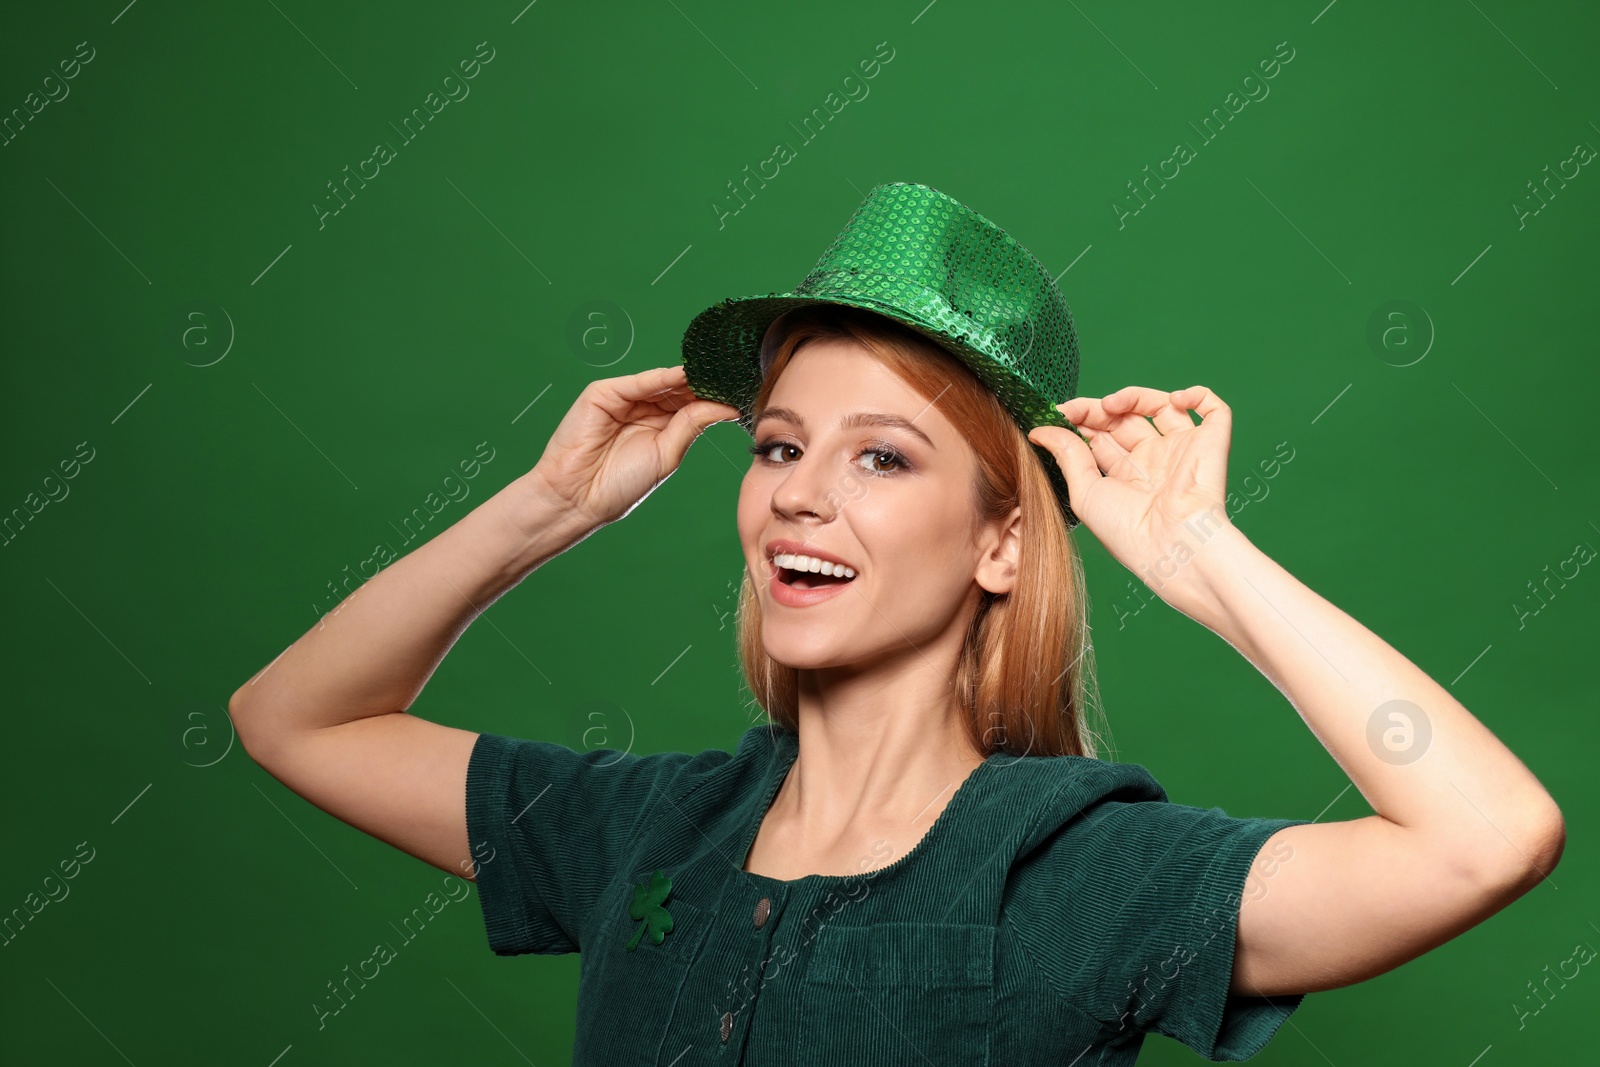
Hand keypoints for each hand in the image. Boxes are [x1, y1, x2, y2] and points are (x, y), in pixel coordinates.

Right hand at [529, 364, 741, 528]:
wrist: (578, 497)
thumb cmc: (619, 485)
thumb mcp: (667, 453)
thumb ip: (692, 424)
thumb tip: (728, 407)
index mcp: (660, 427)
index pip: (692, 404)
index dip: (714, 397)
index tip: (742, 389)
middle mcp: (643, 410)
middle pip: (680, 389)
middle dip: (705, 383)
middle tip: (734, 374)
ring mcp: (624, 400)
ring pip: (662, 382)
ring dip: (689, 378)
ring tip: (717, 372)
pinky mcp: (604, 393)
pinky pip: (638, 382)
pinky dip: (661, 378)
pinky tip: (685, 376)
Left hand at [1027, 385, 1232, 597]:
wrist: (1172, 545)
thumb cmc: (1127, 531)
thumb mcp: (1085, 491)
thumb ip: (1066, 455)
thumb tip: (1039, 430)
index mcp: (1125, 474)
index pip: (1102, 434)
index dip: (1081, 418)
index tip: (1058, 413)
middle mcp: (1154, 459)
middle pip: (1126, 417)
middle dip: (1099, 408)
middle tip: (1078, 410)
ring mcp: (1182, 449)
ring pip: (1162, 405)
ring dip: (1135, 395)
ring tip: (1113, 404)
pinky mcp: (1212, 442)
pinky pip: (1212, 408)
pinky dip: (1197, 394)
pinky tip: (1174, 399)